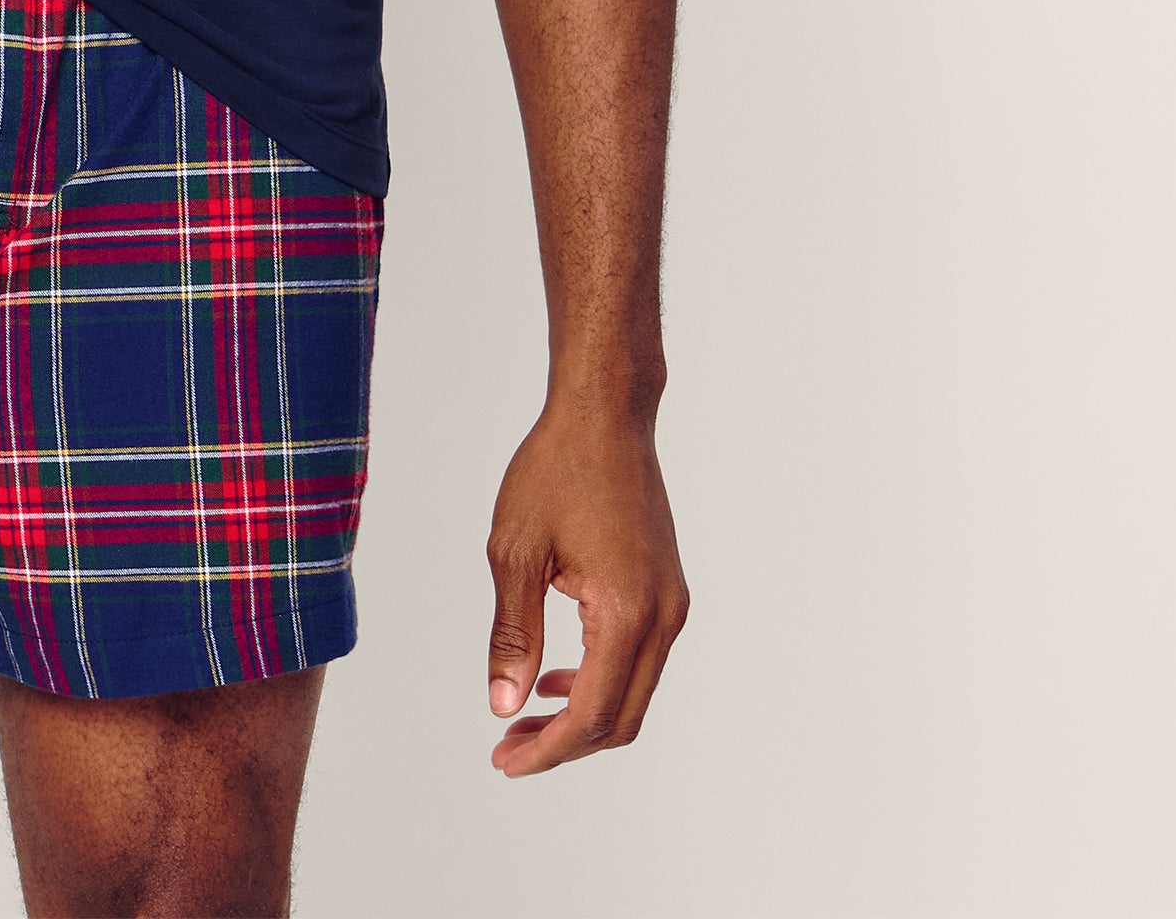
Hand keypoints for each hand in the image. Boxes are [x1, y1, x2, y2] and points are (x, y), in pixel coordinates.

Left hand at [484, 397, 687, 776]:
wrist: (605, 414)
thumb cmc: (555, 469)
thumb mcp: (516, 551)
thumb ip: (513, 635)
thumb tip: (503, 705)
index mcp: (627, 611)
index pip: (594, 713)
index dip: (549, 750)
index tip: (505, 761)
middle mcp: (663, 616)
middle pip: (622, 718)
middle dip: (565, 745)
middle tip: (508, 748)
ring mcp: (671, 604)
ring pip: (634, 692)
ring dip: (583, 716)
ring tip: (524, 718)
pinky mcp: (667, 590)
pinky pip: (639, 659)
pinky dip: (600, 680)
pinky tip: (556, 676)